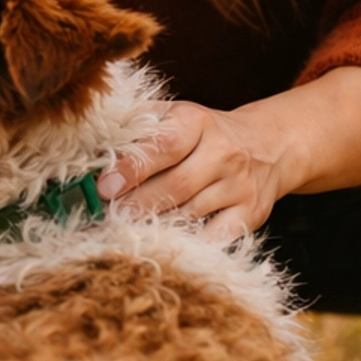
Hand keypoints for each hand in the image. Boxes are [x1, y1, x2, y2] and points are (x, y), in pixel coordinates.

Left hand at [97, 100, 290, 240]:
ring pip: (191, 214)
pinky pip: (215, 238)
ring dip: (156, 226)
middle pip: (175, 185)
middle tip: (110, 216)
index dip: (131, 168)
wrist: (267, 145)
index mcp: (197, 122)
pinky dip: (188, 244)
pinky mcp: (251, 214)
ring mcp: (239, 186)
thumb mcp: (175, 116)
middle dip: (137, 204)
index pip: (163, 146)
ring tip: (127, 231)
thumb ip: (137, 127)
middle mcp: (223, 152)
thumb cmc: (204, 134)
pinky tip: (164, 244)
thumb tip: (92, 146)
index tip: (105, 186)